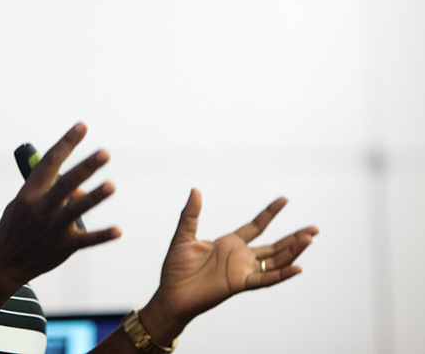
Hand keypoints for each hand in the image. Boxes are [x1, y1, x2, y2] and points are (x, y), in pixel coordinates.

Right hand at [0, 123, 121, 285]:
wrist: (4, 262)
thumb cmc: (17, 226)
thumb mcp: (25, 204)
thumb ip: (51, 191)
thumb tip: (82, 186)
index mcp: (29, 193)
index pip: (49, 162)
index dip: (66, 143)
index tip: (82, 127)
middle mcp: (41, 208)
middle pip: (65, 184)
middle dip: (85, 167)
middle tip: (104, 152)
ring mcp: (52, 228)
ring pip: (75, 210)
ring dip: (93, 197)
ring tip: (111, 185)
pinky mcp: (63, 247)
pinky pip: (86, 241)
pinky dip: (102, 236)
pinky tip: (118, 230)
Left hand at [140, 189, 318, 342]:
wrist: (170, 294)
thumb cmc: (176, 269)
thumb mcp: (183, 236)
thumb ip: (190, 214)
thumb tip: (194, 190)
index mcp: (229, 244)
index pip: (256, 226)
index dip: (270, 213)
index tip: (285, 199)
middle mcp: (240, 257)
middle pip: (274, 245)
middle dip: (294, 237)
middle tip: (314, 228)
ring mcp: (242, 271)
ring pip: (274, 260)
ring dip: (293, 251)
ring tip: (309, 239)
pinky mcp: (239, 284)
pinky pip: (265, 280)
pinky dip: (282, 275)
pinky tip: (298, 268)